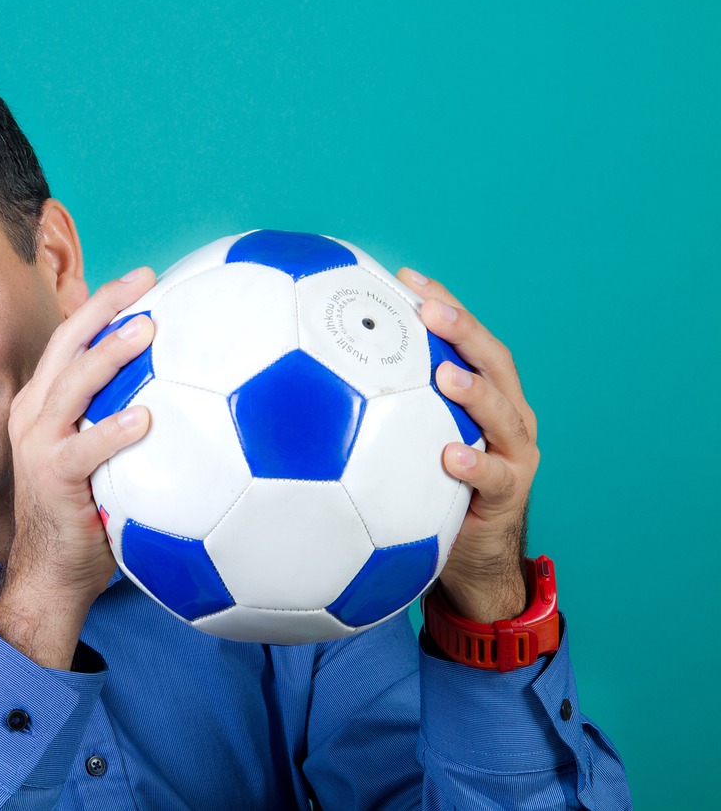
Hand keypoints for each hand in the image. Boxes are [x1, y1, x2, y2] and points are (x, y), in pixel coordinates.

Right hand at [0, 267, 156, 668]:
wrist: (51, 570)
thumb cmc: (87, 512)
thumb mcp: (101, 456)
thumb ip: (121, 419)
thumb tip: (182, 392)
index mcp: (46, 402)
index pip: (72, 339)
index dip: (104, 304)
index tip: (144, 278)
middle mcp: (36, 414)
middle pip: (67, 345)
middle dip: (105, 308)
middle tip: (146, 284)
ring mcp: (39, 444)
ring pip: (72, 385)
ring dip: (109, 355)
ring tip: (146, 331)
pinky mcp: (52, 478)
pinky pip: (84, 449)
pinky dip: (112, 431)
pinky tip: (145, 418)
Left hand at [399, 268, 539, 622]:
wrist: (471, 554)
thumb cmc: (431, 486)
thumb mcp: (409, 439)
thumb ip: (386, 405)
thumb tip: (316, 368)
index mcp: (485, 393)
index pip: (467, 338)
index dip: (444, 304)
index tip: (406, 278)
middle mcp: (507, 414)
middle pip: (493, 361)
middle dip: (464, 330)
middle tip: (430, 310)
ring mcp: (515, 453)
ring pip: (504, 413)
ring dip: (476, 391)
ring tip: (446, 375)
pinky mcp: (509, 494)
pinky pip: (493, 477)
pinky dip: (474, 464)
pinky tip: (450, 456)